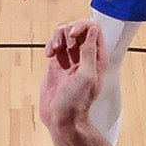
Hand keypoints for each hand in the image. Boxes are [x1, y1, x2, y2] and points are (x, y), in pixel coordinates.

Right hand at [38, 19, 105, 136]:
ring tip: (54, 50)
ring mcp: (70, 59)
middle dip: (67, 32)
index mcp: (97, 58)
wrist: (62, 118)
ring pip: (64, 35)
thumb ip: (89, 52)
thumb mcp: (86, 76)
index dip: (81, 27)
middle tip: (63, 46)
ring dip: (57, 37)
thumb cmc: (76, 102)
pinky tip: (49, 55)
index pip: (93, 30)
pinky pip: (55, 45)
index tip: (72, 36)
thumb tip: (93, 30)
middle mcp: (85, 56)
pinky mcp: (57, 64)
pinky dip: (50, 45)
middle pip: (78, 29)